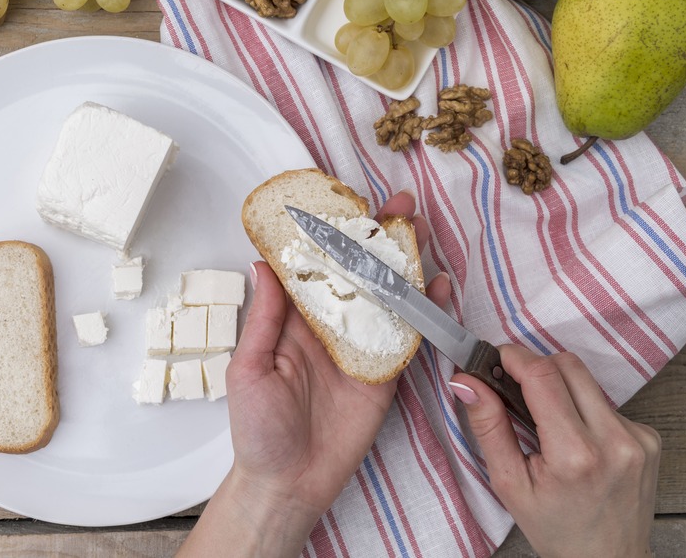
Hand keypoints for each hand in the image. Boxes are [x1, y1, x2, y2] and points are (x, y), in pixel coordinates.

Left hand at [178, 191, 450, 556]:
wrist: (288, 482)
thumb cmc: (257, 429)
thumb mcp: (249, 368)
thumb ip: (264, 318)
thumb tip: (263, 265)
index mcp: (292, 321)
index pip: (315, 268)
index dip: (331, 235)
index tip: (346, 203)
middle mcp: (328, 328)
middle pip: (358, 274)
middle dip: (379, 240)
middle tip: (401, 208)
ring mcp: (359, 349)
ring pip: (387, 298)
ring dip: (405, 266)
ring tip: (422, 233)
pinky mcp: (384, 374)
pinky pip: (406, 338)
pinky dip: (423, 313)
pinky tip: (436, 288)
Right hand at [451, 346, 660, 556]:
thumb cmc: (556, 528)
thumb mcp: (508, 483)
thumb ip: (488, 426)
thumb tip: (466, 382)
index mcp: (574, 455)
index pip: (543, 376)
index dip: (514, 357)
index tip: (496, 358)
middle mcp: (614, 441)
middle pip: (568, 366)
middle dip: (535, 368)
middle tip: (514, 388)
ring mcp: (637, 438)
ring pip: (588, 381)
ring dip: (560, 390)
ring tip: (547, 424)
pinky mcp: (649, 437)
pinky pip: (606, 402)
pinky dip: (584, 410)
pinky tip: (576, 440)